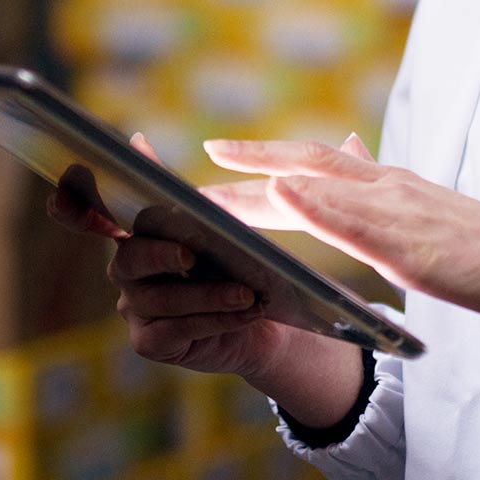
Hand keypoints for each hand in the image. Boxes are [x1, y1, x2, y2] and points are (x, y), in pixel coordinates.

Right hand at [48, 135, 363, 424]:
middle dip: (160, 253)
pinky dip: (209, 322)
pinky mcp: (151, 341)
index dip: (124, 177)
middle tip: (191, 253)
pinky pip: (169, 332)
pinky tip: (244, 315)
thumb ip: (308, 177)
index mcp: (157, 225)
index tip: (135, 146)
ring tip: (246, 293)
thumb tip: (356, 138)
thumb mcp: (285, 218)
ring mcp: (138, 305)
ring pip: (154, 297)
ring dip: (202, 294)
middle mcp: (136, 262)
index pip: (133, 197)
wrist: (269, 326)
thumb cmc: (264, 264)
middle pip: (129, 253)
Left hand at [204, 136, 479, 322]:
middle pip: (306, 165)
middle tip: (194, 164)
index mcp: (391, 186)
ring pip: (319, 185)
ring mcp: (397, 211)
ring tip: (214, 171)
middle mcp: (388, 187)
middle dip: (248, 163)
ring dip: (263, 176)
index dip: (265, 159)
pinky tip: (280, 192)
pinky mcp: (409, 241)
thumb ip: (387, 195)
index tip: (218, 155)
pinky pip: (352, 217)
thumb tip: (353, 152)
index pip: (317, 165)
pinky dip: (312, 200)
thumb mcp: (429, 218)